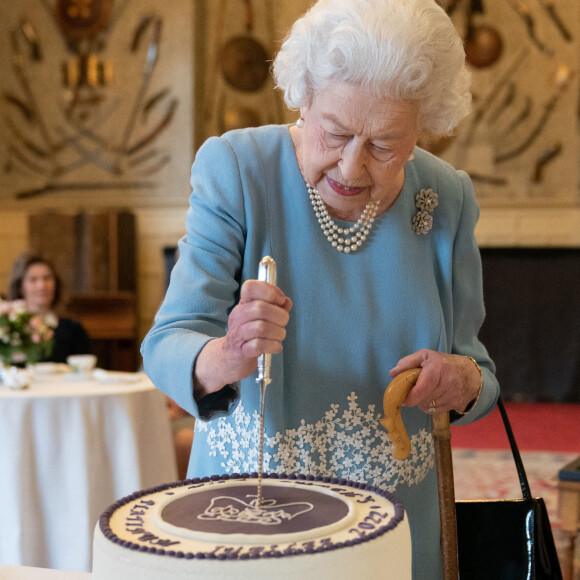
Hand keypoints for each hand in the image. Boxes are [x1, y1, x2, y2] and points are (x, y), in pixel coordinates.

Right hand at [194, 280, 291, 398]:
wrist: (230, 358)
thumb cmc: (249, 334)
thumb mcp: (260, 317)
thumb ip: (275, 307)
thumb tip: (286, 302)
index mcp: (243, 304)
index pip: (250, 287)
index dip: (269, 291)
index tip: (280, 300)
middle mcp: (238, 316)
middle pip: (260, 308)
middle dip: (280, 316)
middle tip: (283, 323)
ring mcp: (238, 334)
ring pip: (262, 328)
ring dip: (278, 332)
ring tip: (279, 336)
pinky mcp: (241, 351)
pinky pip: (259, 345)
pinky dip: (273, 346)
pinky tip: (276, 347)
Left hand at [388, 349, 480, 413]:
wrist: (470, 373)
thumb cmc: (443, 363)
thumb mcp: (425, 355)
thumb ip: (407, 363)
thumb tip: (392, 373)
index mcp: (438, 368)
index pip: (422, 389)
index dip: (410, 396)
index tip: (403, 398)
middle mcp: (448, 382)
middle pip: (423, 400)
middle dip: (415, 397)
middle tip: (415, 390)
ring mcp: (454, 394)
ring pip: (429, 407)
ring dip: (423, 402)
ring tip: (426, 391)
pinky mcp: (457, 404)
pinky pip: (436, 411)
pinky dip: (431, 406)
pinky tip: (434, 397)